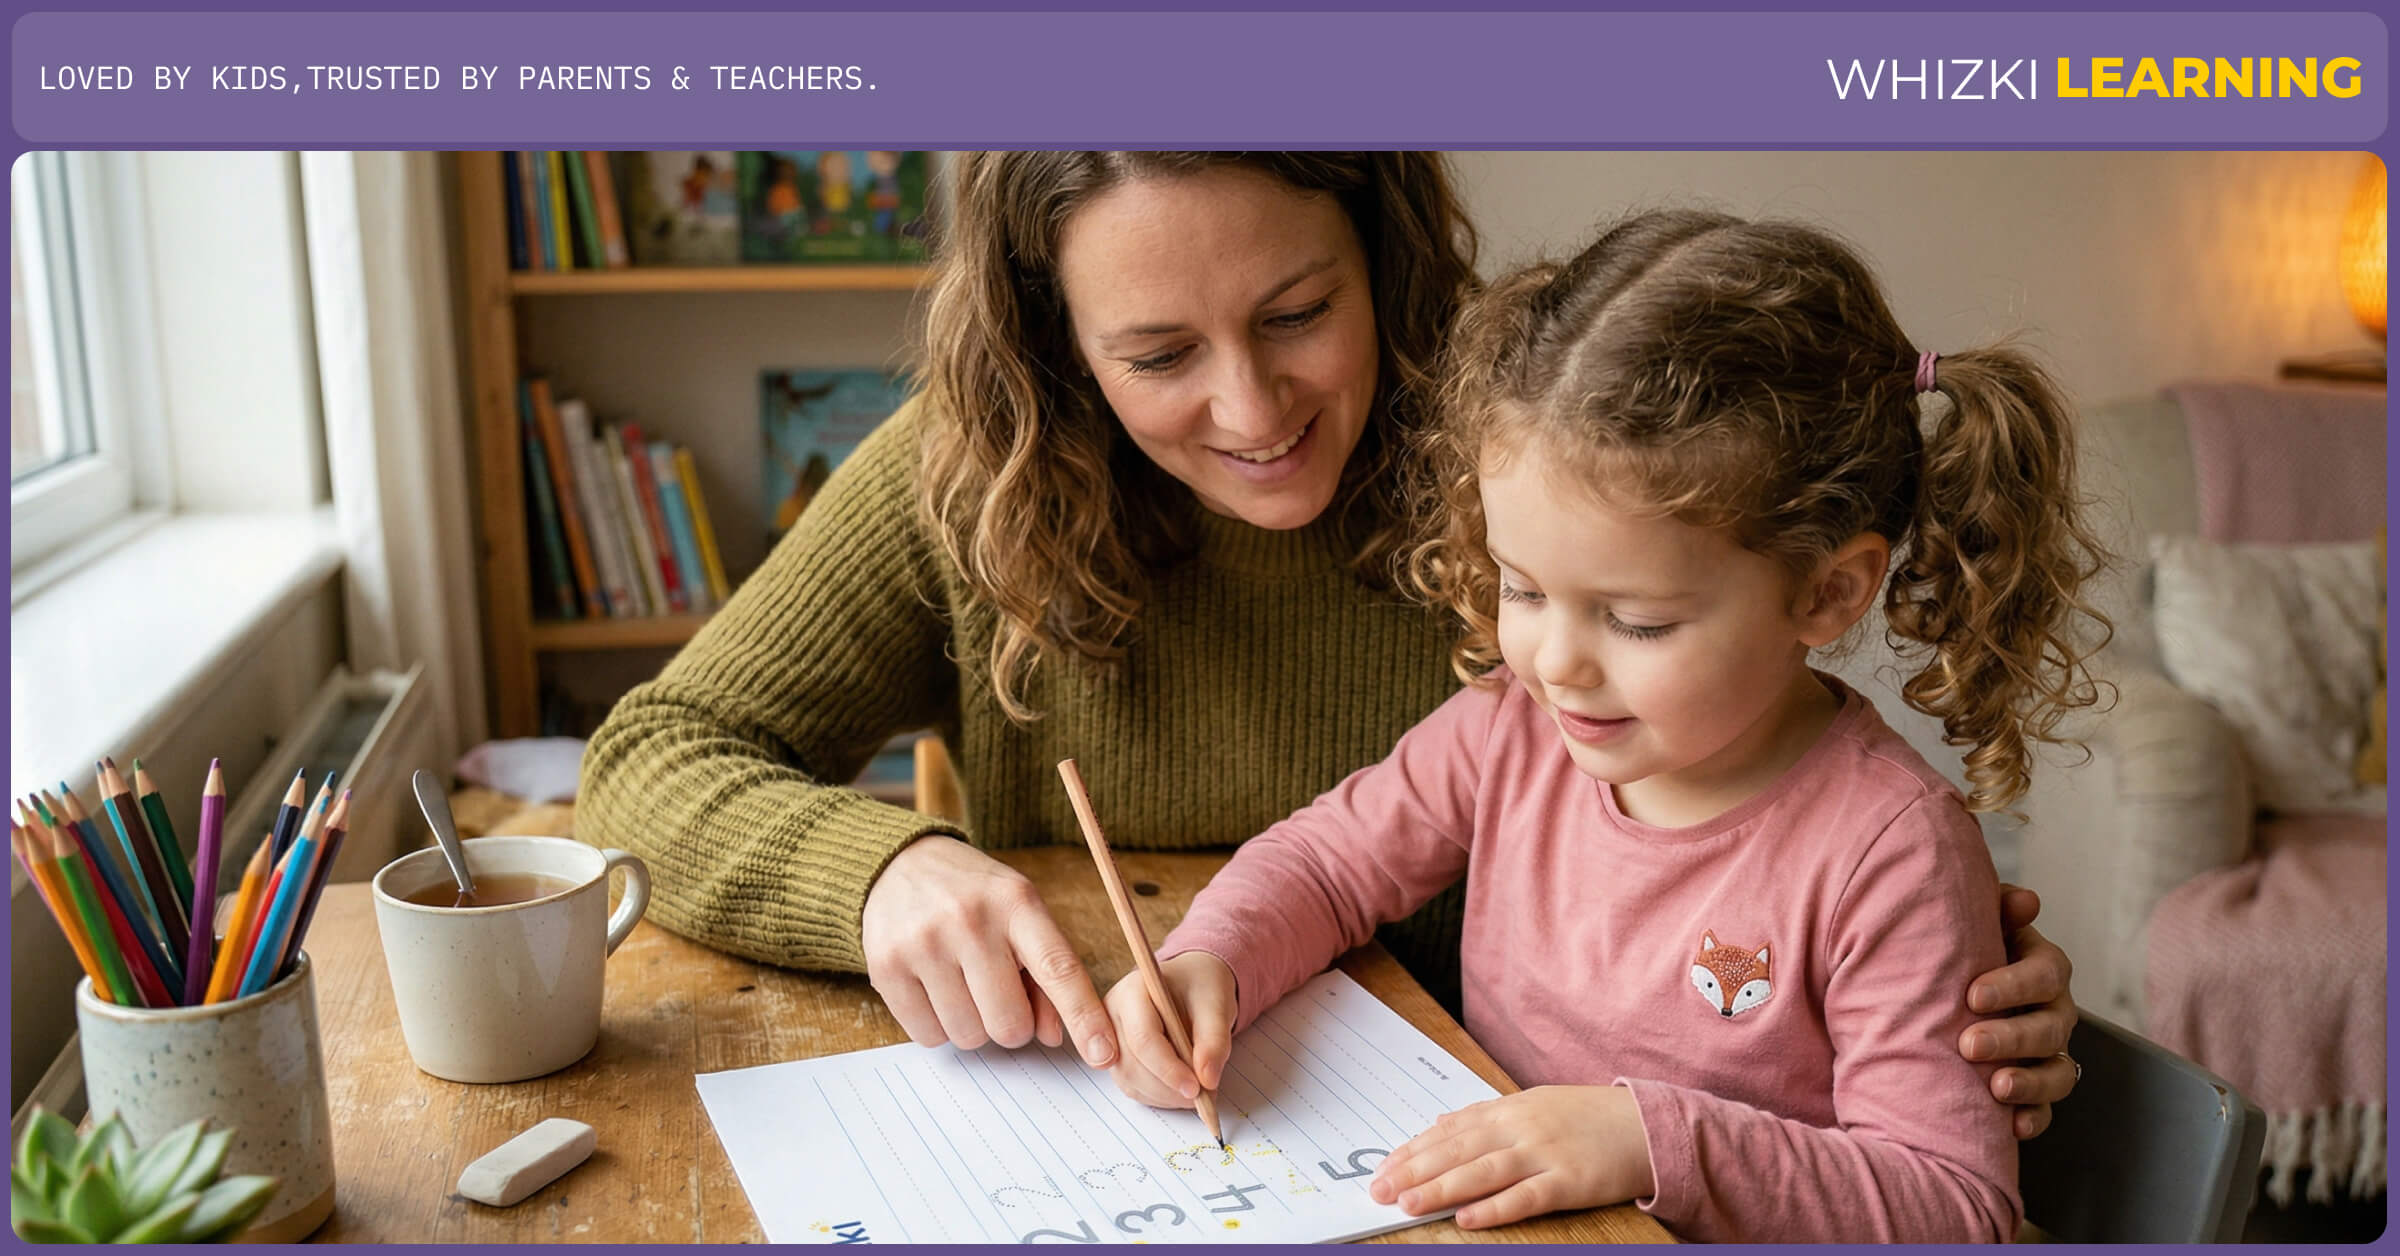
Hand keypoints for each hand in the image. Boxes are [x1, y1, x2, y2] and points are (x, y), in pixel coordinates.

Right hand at [861, 835, 1116, 1065]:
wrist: (901, 864)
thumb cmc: (975, 897)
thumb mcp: (1021, 916)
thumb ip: (1046, 975)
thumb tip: (1055, 1036)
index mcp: (1017, 903)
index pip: (1058, 969)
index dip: (1084, 1017)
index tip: (1104, 1055)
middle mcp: (970, 920)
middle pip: (1010, 1024)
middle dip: (1011, 1023)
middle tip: (998, 992)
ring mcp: (924, 943)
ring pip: (968, 1036)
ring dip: (972, 1024)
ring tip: (962, 983)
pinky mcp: (886, 966)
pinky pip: (928, 1037)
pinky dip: (938, 1026)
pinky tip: (933, 988)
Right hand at [1103, 952, 1236, 1109]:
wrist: (1192, 986)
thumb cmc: (1201, 989)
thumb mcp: (1217, 1005)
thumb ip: (1214, 1040)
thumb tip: (1207, 1080)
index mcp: (1132, 992)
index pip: (1142, 1038)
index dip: (1169, 1069)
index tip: (1196, 1088)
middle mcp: (1112, 1015)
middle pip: (1132, 1065)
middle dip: (1169, 1088)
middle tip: (1202, 1095)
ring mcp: (1111, 1039)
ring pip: (1130, 1082)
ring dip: (1165, 1095)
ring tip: (1197, 1090)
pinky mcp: (1117, 1060)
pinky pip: (1133, 1088)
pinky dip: (1160, 1097)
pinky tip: (1181, 1089)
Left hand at [1368, 1085, 1652, 1229]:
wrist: (1645, 1124)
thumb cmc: (1587, 1118)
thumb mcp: (1533, 1105)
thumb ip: (1487, 1116)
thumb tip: (1441, 1125)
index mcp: (1509, 1109)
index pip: (1449, 1130)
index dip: (1414, 1149)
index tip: (1383, 1167)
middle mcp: (1521, 1128)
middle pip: (1457, 1150)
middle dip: (1414, 1170)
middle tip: (1380, 1189)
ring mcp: (1544, 1153)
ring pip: (1483, 1171)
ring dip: (1441, 1188)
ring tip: (1408, 1202)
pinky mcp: (1569, 1181)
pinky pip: (1526, 1197)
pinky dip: (1494, 1208)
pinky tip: (1467, 1219)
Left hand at [1959, 884, 2079, 1138]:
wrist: (1945, 992)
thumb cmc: (1960, 948)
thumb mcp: (1974, 922)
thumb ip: (1996, 908)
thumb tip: (2027, 901)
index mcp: (2042, 967)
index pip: (2046, 973)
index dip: (2014, 985)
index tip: (1971, 996)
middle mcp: (2054, 1010)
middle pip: (2051, 1027)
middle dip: (2012, 1037)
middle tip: (1968, 1044)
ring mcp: (2049, 1053)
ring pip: (2058, 1071)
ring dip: (2031, 1082)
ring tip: (1996, 1088)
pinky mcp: (2037, 1089)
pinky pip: (2047, 1109)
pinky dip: (2033, 1118)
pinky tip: (2012, 1127)